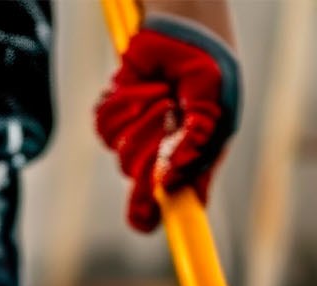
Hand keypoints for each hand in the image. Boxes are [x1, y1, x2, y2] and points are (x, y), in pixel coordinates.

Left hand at [95, 16, 241, 233]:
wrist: (181, 32)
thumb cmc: (206, 72)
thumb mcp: (211, 104)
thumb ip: (195, 143)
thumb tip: (167, 181)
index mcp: (190, 169)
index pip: (172, 209)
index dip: (154, 216)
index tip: (144, 222)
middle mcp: (162, 164)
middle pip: (141, 187)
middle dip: (151, 147)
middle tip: (165, 110)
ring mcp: (137, 144)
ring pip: (123, 154)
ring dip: (144, 116)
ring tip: (162, 93)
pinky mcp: (115, 120)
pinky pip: (105, 126)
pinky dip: (122, 101)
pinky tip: (140, 85)